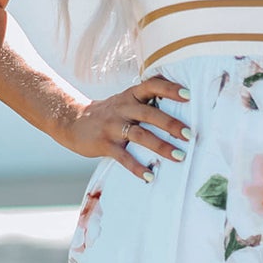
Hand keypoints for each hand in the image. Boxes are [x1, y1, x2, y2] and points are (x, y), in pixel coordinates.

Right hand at [62, 75, 192, 180]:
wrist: (72, 121)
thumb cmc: (108, 113)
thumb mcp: (124, 100)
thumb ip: (145, 100)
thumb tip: (179, 100)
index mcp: (130, 95)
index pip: (151, 86)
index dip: (169, 89)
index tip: (188, 95)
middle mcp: (123, 108)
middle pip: (149, 114)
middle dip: (171, 124)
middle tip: (189, 134)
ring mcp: (113, 126)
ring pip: (140, 135)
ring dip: (161, 146)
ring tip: (179, 156)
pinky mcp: (105, 144)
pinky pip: (123, 157)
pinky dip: (137, 168)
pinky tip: (150, 177)